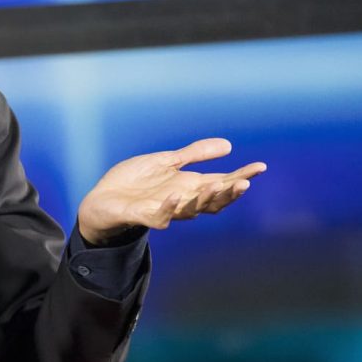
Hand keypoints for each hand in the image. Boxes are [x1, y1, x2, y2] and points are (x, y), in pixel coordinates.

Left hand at [77, 138, 265, 244]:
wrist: (100, 200)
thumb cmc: (133, 182)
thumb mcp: (166, 162)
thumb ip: (194, 155)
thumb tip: (228, 145)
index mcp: (188, 186)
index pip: (220, 183)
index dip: (240, 176)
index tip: (260, 167)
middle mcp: (180, 200)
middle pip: (211, 201)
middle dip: (228, 193)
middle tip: (245, 183)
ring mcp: (162, 210)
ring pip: (190, 210)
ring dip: (203, 199)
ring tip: (217, 186)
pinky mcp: (142, 216)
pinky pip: (158, 216)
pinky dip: (168, 208)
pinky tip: (176, 196)